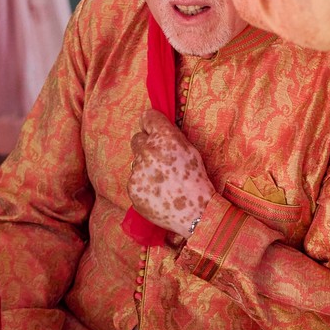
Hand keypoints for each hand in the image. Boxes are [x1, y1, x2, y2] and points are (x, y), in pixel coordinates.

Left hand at [128, 109, 214, 237]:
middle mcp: (147, 150)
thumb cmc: (197, 179)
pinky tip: (157, 193)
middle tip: (159, 159)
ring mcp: (137, 170)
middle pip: (137, 139)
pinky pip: (135, 180)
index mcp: (165, 138)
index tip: (152, 129)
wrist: (196, 212)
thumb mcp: (189, 150)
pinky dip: (143, 185)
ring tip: (163, 183)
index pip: (148, 117)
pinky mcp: (132, 188)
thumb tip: (155, 129)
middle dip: (146, 146)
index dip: (151, 124)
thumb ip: (170, 137)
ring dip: (146, 168)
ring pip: (137, 163)